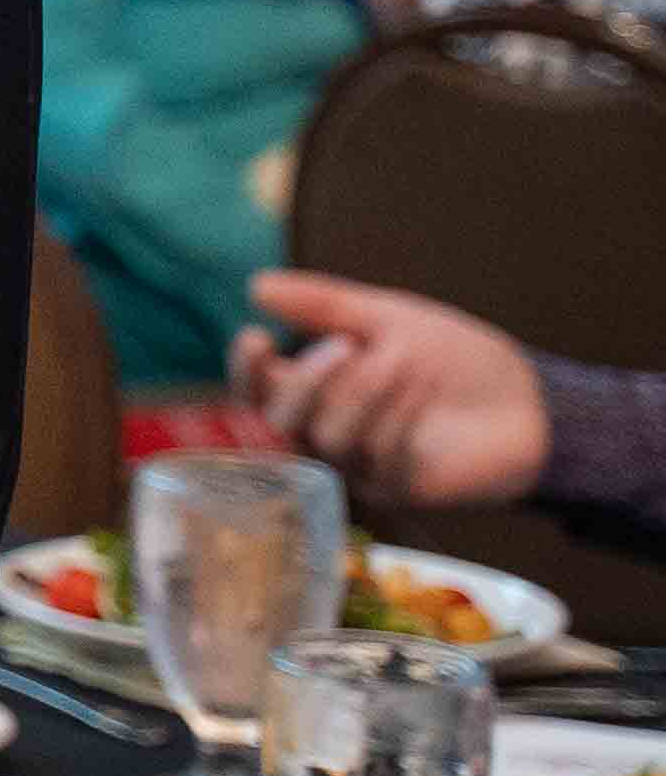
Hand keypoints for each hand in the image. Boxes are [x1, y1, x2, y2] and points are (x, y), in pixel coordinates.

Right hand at [232, 271, 551, 509]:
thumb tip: (256, 285)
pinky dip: (399, 420)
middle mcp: (330, 433)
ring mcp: (365, 467)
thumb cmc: (454, 359)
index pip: (258, 391)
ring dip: (363, 397)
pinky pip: (382, 461)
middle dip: (308, 384)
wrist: (529, 398)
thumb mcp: (389, 318)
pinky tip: (422, 388)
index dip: (245, 370)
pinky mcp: (404, 490)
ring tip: (402, 362)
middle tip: (347, 346)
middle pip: (282, 425)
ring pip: (331, 443)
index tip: (255, 336)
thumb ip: (325, 305)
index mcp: (318, 391)